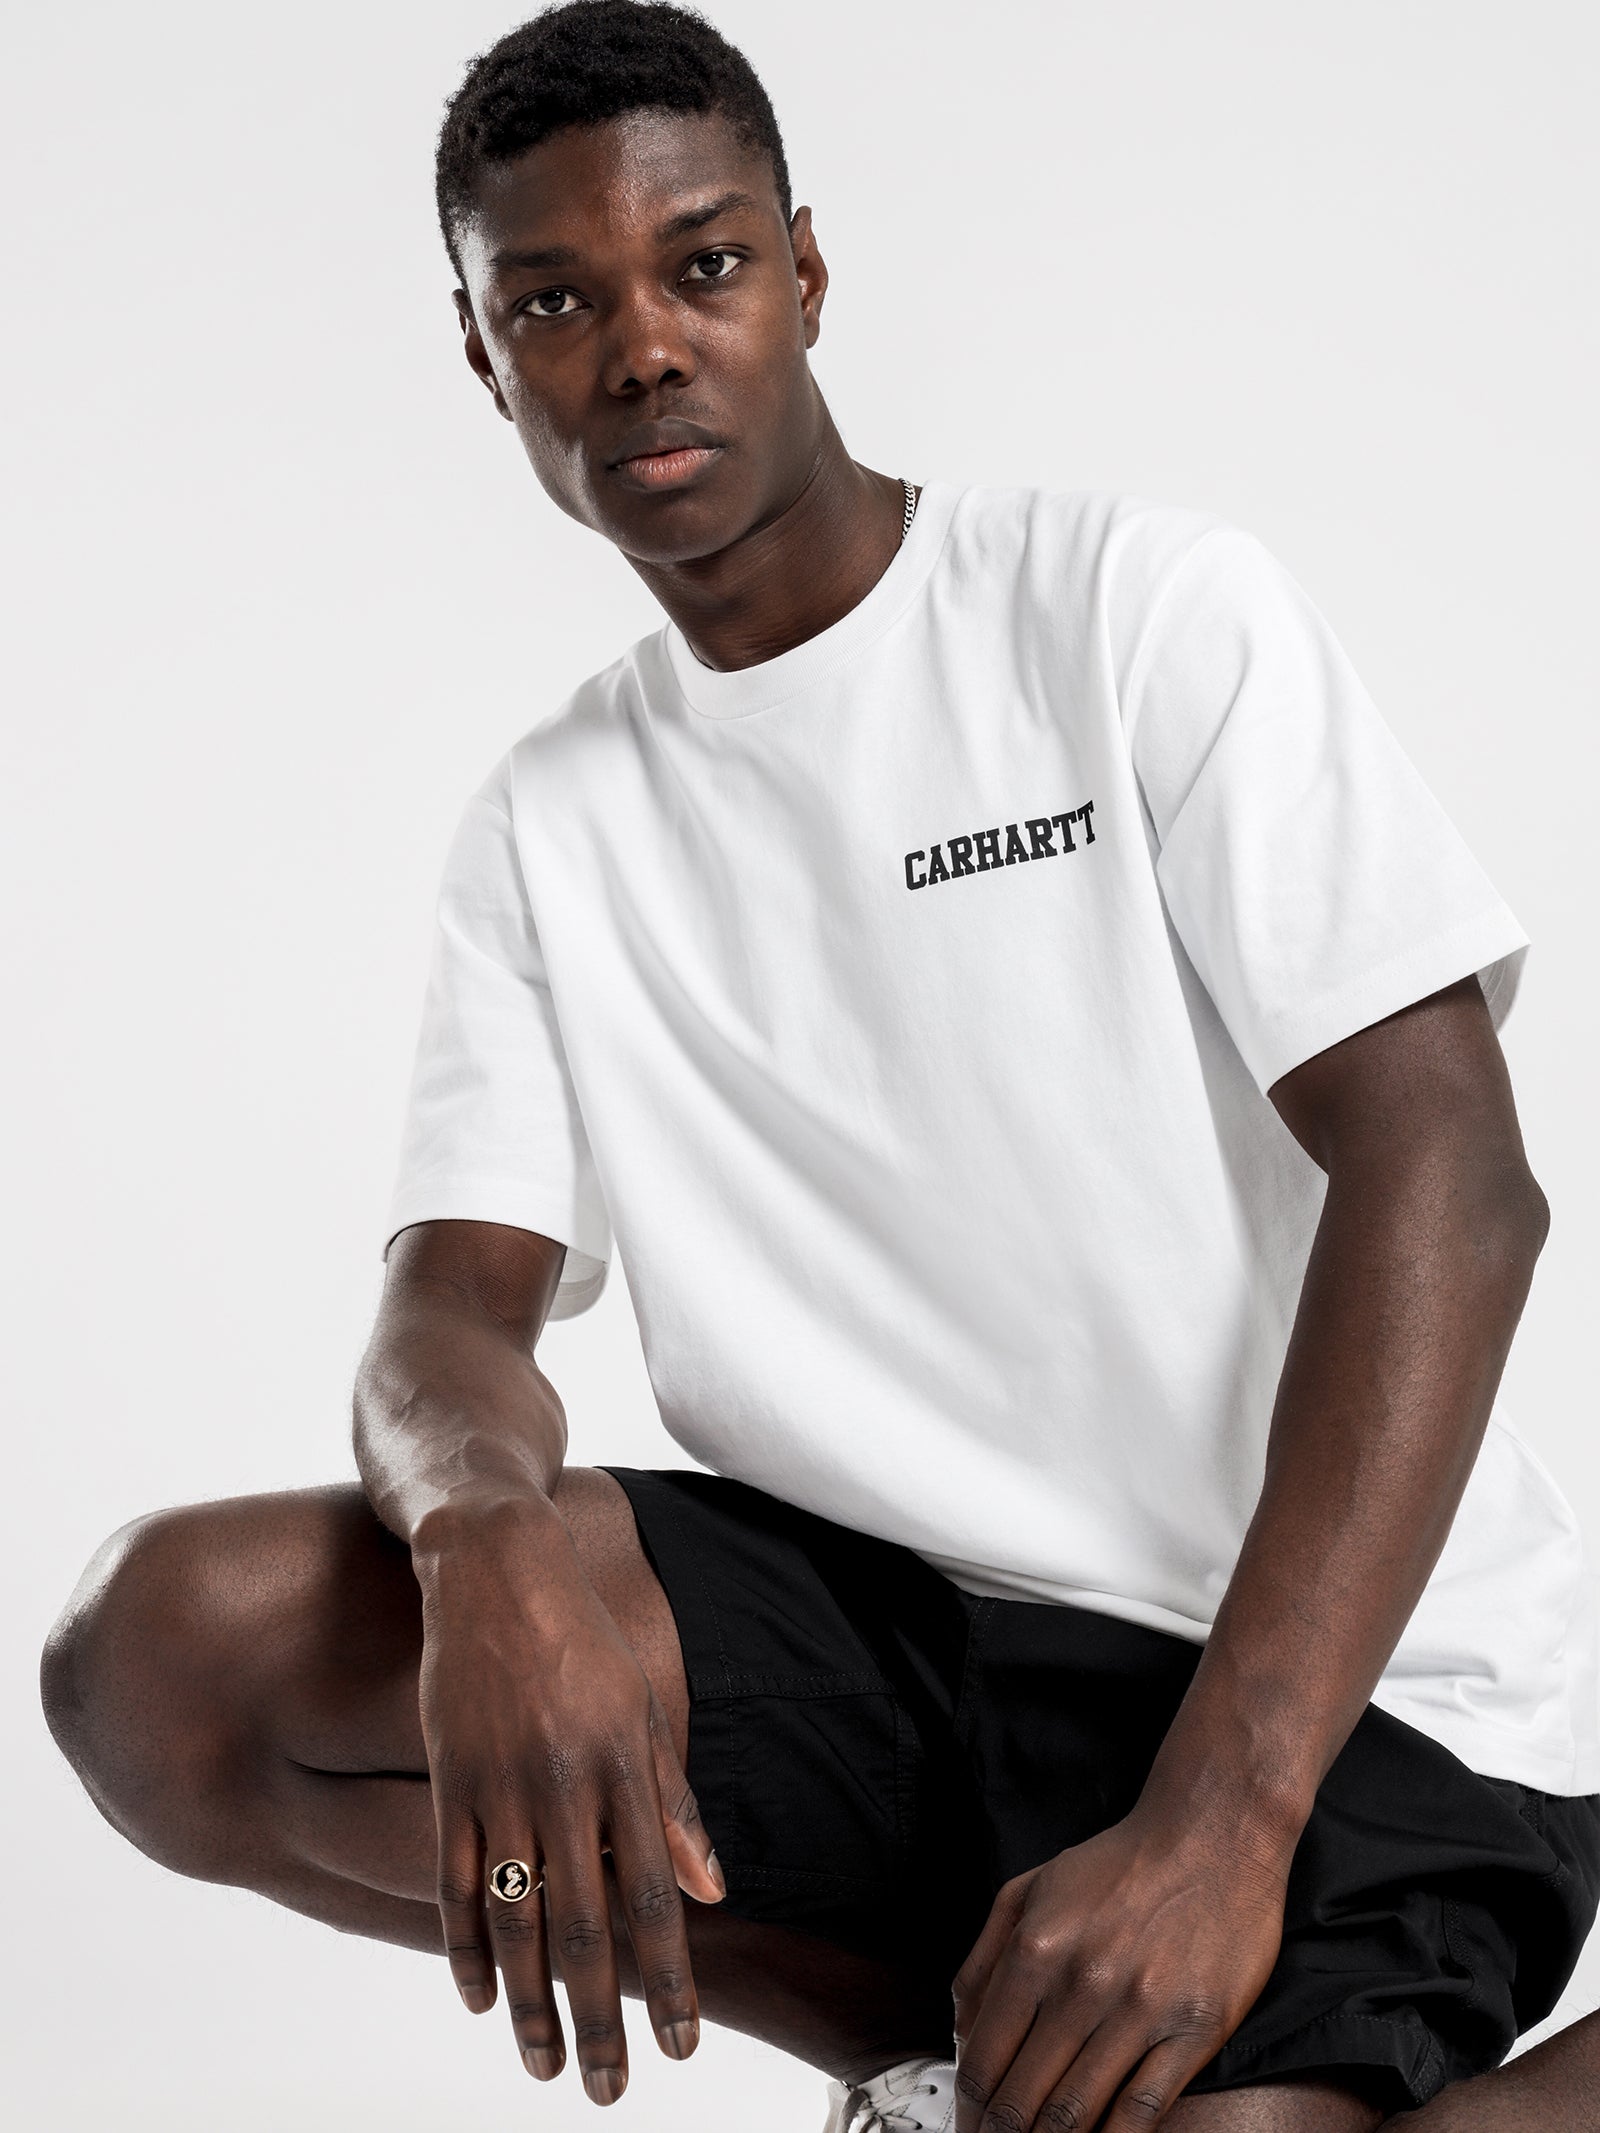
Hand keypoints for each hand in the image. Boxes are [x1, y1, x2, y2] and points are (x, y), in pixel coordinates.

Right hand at [414, 1495, 725, 2102]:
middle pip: (584, 1924)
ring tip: (545, 2065)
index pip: (652, 1896)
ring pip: (517, 1917)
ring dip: (531, 2003)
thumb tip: (710, 1891)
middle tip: (609, 2089)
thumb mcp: (645, 1708)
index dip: (667, 1977)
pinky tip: (477, 1997)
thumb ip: (673, 1802)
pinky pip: (454, 1879)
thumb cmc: (583, 1639)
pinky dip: (464, 1944)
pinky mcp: (450, 1777)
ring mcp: (501, 1783)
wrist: (498, 1568)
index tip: (680, 2044)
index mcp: (626, 1767)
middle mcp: (566, 1783)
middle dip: (601, 2015)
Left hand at [951, 1795, 1291, 2130]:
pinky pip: (1142, 2111)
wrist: (1213, 1835)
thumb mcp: (1031, 1888)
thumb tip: (960, 2034)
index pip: (984, 2057)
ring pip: (1077, 2113)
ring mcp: (1140, 2011)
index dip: (968, 2107)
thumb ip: (984, 1960)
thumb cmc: (1119, 1864)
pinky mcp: (1193, 2031)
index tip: (967, 2126)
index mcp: (1036, 1948)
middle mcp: (1082, 1983)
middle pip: (1024, 2096)